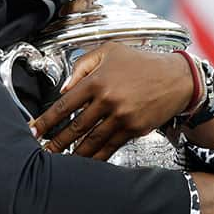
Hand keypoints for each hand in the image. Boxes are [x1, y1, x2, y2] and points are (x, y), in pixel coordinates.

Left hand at [31, 43, 193, 160]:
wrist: (177, 77)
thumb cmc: (143, 62)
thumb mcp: (109, 52)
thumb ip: (82, 66)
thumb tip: (64, 88)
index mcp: (97, 81)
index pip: (64, 105)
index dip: (47, 120)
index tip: (35, 130)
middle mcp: (108, 100)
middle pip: (75, 127)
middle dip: (56, 142)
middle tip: (44, 151)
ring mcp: (122, 117)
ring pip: (91, 141)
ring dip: (74, 153)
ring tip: (60, 160)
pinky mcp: (134, 129)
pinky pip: (111, 146)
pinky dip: (97, 156)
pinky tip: (86, 161)